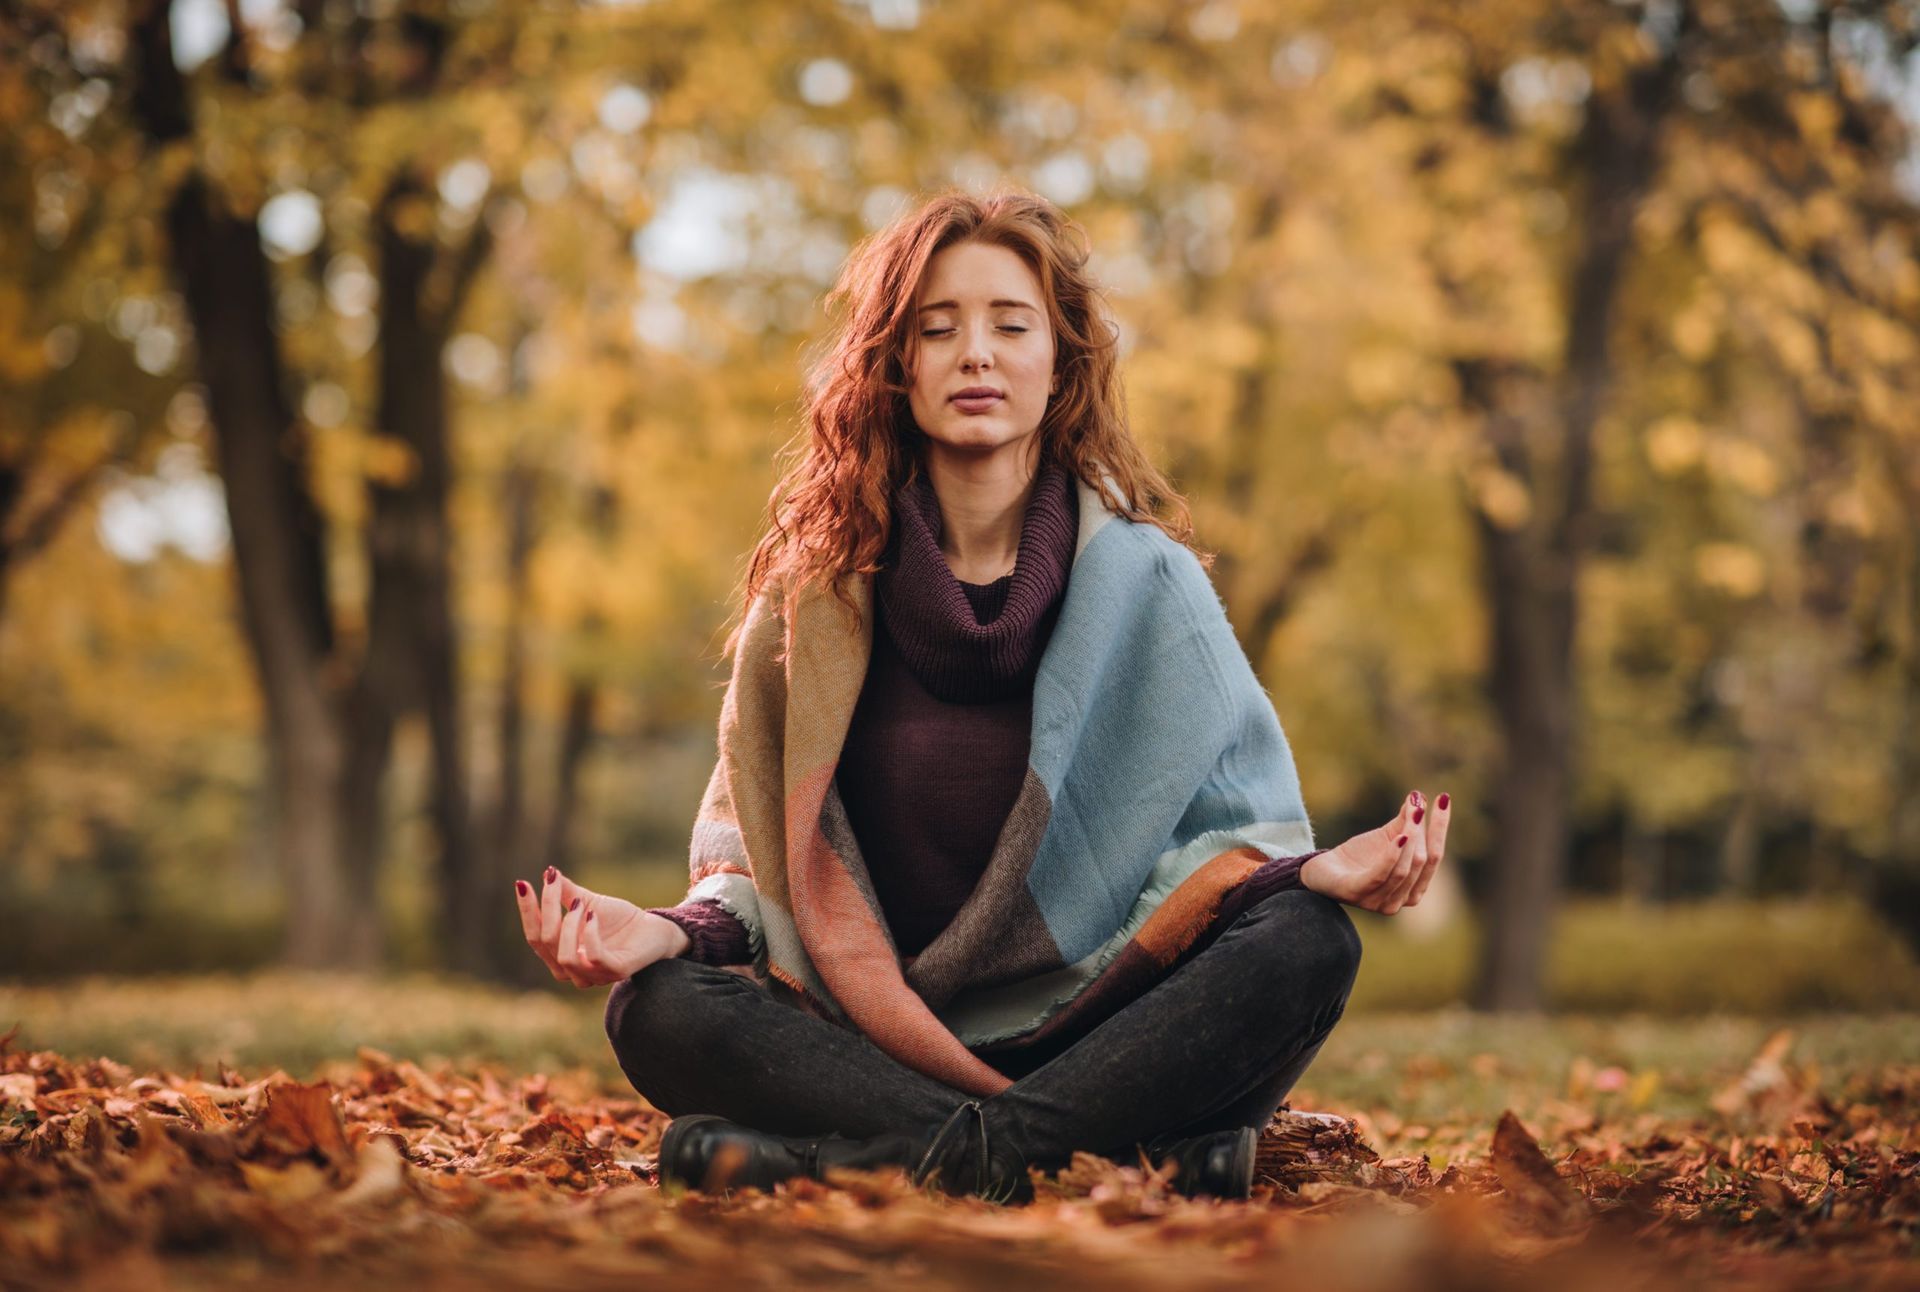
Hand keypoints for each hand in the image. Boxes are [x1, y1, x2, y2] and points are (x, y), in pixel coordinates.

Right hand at [512, 866, 691, 986]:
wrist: (655, 929)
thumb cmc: (619, 920)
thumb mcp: (588, 903)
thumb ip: (566, 894)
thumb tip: (549, 874)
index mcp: (560, 956)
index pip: (534, 936)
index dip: (527, 911)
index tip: (522, 883)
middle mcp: (572, 971)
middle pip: (545, 943)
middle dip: (546, 909)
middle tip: (554, 881)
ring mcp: (594, 975)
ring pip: (564, 955)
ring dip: (568, 924)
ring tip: (579, 903)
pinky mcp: (616, 971)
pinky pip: (593, 957)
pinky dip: (589, 934)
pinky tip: (593, 915)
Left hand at [1299, 790, 1451, 914]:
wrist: (1322, 869)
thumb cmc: (1359, 856)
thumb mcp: (1387, 837)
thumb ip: (1406, 822)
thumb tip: (1419, 797)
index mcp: (1414, 888)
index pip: (1435, 857)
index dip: (1440, 828)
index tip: (1444, 798)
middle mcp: (1401, 900)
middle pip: (1421, 862)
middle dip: (1422, 831)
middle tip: (1418, 804)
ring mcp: (1380, 902)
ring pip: (1404, 869)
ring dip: (1410, 838)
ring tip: (1411, 813)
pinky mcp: (1358, 895)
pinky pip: (1381, 875)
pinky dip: (1392, 855)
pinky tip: (1398, 837)